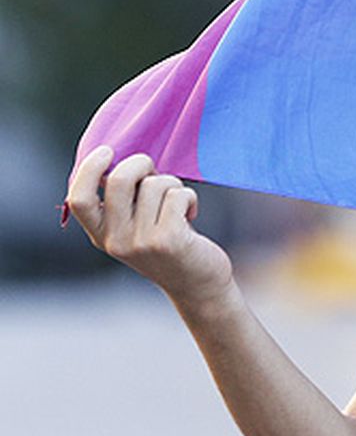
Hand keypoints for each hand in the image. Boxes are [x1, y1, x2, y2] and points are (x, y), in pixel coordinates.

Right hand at [67, 146, 233, 307]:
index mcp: (101, 235)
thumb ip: (123, 202)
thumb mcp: (135, 228)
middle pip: (118, 181)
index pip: (78, 199)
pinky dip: (189, 197)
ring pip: (154, 184)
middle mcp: (116, 241)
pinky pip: (177, 195)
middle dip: (140, 163)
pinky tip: (190, 214)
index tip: (107, 151)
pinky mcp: (168, 241)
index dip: (89, 169)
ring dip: (172, 184)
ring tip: (177, 203)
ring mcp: (141, 242)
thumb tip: (120, 159)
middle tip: (155, 170)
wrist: (197, 284)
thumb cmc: (168, 244)